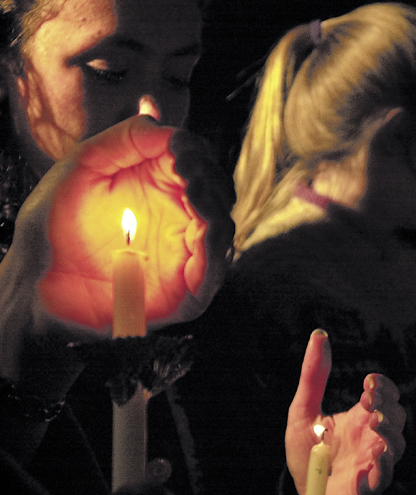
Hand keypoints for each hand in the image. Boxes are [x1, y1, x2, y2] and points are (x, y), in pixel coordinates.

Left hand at [13, 114, 232, 336]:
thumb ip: (125, 138)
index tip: (179, 150)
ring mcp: (182, 255)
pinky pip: (214, 271)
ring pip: (223, 228)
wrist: (33, 282)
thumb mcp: (84, 166)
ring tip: (193, 195)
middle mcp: (177, 218)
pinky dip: (215, 250)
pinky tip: (202, 230)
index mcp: (159, 186)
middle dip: (210, 178)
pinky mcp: (183, 292)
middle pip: (218, 191)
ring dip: (215, 209)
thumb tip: (164, 120)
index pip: (199, 162)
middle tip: (188, 172)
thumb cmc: (51, 224)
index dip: (196, 152)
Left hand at [286, 330, 405, 494]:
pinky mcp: (369, 488)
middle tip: (368, 398)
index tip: (368, 383)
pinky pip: (385, 476)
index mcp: (361, 418)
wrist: (301, 493)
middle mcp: (373, 438)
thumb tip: (319, 335)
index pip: (385, 396)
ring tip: (373, 423)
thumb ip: (313, 375)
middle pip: (397, 416)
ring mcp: (374, 462)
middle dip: (387, 405)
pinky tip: (373, 455)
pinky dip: (383, 465)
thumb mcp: (302, 410)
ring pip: (398, 444)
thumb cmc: (306, 452)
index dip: (384, 387)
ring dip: (389, 431)